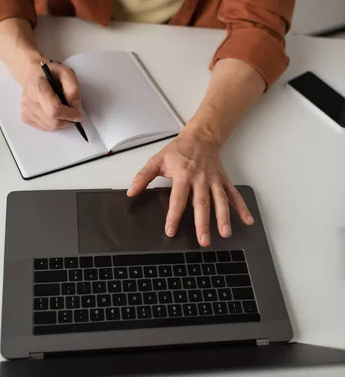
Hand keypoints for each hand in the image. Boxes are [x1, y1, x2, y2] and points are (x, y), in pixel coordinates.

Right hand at [20, 60, 81, 129]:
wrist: (33, 74)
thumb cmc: (50, 74)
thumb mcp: (66, 73)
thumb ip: (73, 89)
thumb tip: (75, 107)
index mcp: (38, 88)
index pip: (54, 110)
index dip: (69, 115)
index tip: (78, 115)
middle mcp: (29, 100)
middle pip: (53, 121)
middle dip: (67, 120)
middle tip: (73, 114)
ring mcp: (26, 110)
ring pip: (50, 127)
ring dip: (61, 122)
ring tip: (64, 111)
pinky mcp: (25, 117)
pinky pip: (44, 127)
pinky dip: (53, 123)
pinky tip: (53, 113)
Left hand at [127, 125, 253, 246]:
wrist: (201, 136)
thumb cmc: (179, 149)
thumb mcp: (157, 160)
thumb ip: (143, 176)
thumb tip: (131, 191)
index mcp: (184, 175)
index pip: (178, 198)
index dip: (174, 215)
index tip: (171, 230)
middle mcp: (201, 179)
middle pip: (202, 204)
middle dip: (203, 223)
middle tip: (203, 240)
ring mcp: (214, 180)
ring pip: (220, 201)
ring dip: (224, 218)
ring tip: (225, 233)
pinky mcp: (223, 180)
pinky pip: (233, 195)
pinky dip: (242, 208)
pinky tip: (247, 221)